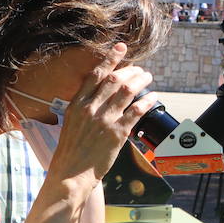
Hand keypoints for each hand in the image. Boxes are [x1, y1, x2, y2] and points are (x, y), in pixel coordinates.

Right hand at [51, 43, 154, 180]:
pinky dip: (147, 101)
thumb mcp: (70, 123)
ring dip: (141, 81)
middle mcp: (90, 108)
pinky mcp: (117, 133)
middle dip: (131, 70)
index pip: (96, 74)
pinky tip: (153, 97)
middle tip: (140, 69)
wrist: (71, 174)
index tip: (121, 48)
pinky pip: (137, 111)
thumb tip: (99, 94)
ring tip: (148, 78)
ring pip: (128, 91)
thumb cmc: (70, 151)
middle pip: (115, 80)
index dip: (110, 59)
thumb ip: (83, 107)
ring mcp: (104, 120)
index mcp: (77, 104)